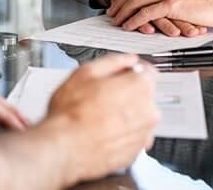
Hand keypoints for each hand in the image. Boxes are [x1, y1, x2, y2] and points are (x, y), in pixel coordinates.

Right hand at [41, 54, 158, 185]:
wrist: (64, 148)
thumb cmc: (71, 114)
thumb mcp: (86, 72)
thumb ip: (113, 61)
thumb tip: (126, 60)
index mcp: (140, 87)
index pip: (148, 72)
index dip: (132, 70)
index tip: (122, 74)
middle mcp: (148, 112)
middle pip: (143, 95)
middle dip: (127, 93)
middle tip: (103, 96)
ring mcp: (143, 135)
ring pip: (138, 117)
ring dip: (124, 115)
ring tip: (99, 116)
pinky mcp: (135, 153)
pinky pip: (132, 137)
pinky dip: (121, 134)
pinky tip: (102, 131)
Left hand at [107, 0, 212, 33]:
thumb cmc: (211, 0)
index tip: (116, 0)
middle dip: (119, 2)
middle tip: (111, 12)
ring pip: (137, 0)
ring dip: (123, 12)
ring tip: (115, 21)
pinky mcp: (172, 4)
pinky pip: (146, 13)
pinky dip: (134, 20)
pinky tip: (128, 26)